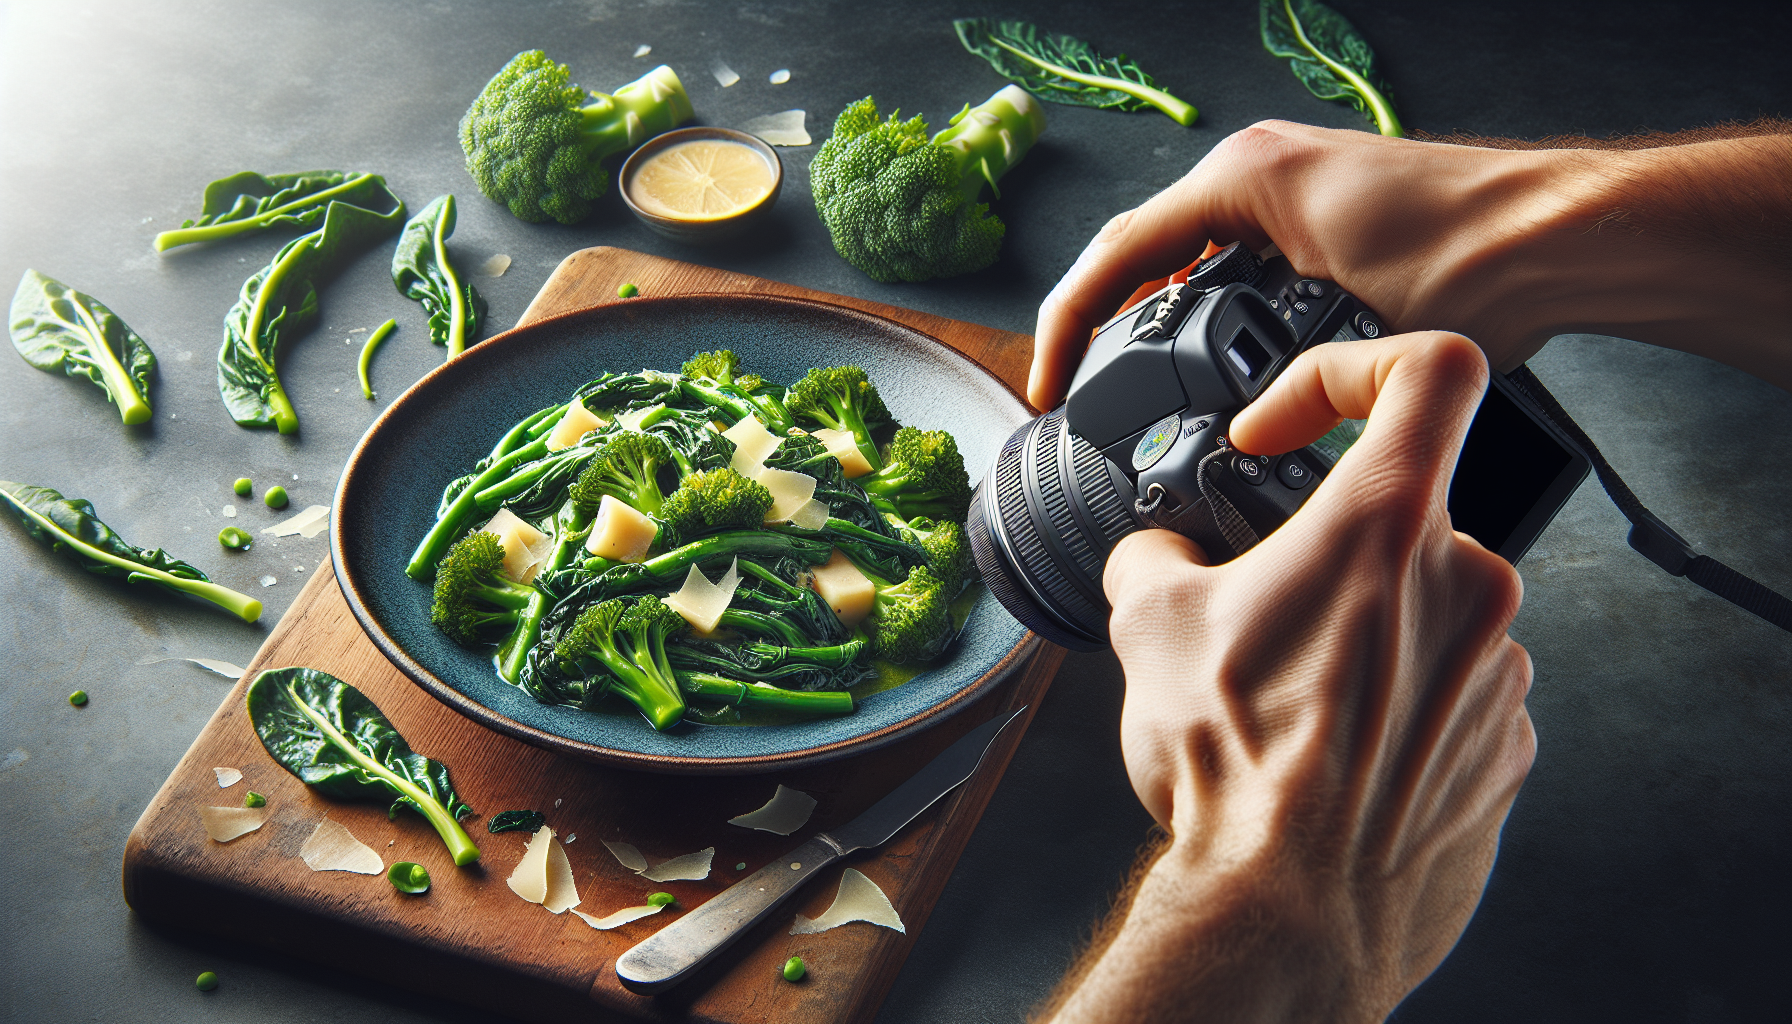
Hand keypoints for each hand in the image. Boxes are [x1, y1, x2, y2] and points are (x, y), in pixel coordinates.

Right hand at [1028, 119, 1791, 408]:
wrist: (1565, 240)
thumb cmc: (1469, 253)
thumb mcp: (1342, 315)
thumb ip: (1263, 371)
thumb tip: (1226, 438)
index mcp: (1240, 179)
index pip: (1115, 256)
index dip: (1067, 328)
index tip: (1048, 390)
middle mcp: (1257, 180)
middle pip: (1142, 264)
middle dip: (1108, 335)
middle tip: (1087, 407)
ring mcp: (1290, 206)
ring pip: (1190, 280)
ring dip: (1163, 339)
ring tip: (1143, 407)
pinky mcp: (1323, 239)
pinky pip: (1237, 288)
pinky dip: (1215, 335)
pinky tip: (1221, 389)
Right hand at [1041, 332, 1534, 1022]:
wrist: (1289, 911)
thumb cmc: (1233, 767)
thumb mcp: (1149, 627)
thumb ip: (1157, 556)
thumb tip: (1158, 555)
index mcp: (1385, 527)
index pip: (1430, 369)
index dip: (1353, 371)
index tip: (1291, 427)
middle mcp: (1470, 585)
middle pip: (1400, 521)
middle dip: (1327, 558)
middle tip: (1258, 617)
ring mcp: (1500, 671)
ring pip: (1425, 613)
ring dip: (1361, 639)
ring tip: (1288, 705)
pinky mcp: (1508, 748)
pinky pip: (1450, 694)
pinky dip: (1394, 708)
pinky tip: (1330, 756)